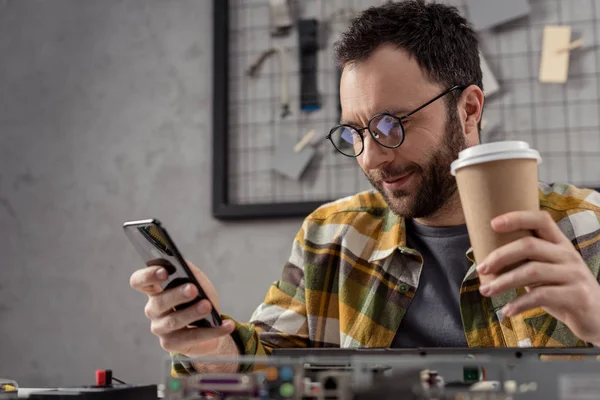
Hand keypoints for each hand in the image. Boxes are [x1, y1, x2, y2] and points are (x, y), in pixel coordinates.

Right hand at [130, 260, 234, 356]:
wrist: (210, 327)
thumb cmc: (199, 300)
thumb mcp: (197, 282)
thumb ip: (190, 271)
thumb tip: (183, 263)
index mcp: (155, 291)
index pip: (140, 282)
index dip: (148, 276)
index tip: (164, 271)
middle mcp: (153, 310)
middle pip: (159, 302)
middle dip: (176, 295)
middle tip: (193, 289)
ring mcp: (160, 329)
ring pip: (174, 321)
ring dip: (192, 313)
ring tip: (207, 306)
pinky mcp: (172, 345)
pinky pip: (193, 337)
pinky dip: (212, 331)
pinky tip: (226, 325)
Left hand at [477, 210, 599, 344]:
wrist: (599, 317)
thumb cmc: (563, 291)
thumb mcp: (548, 271)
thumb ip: (527, 262)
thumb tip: (489, 260)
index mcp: (560, 244)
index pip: (541, 220)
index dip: (517, 218)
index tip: (492, 224)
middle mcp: (568, 255)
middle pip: (529, 245)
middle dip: (500, 256)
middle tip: (481, 269)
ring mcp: (574, 275)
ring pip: (532, 271)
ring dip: (503, 282)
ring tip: (485, 291)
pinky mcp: (577, 295)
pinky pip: (541, 296)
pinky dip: (519, 303)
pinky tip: (506, 310)